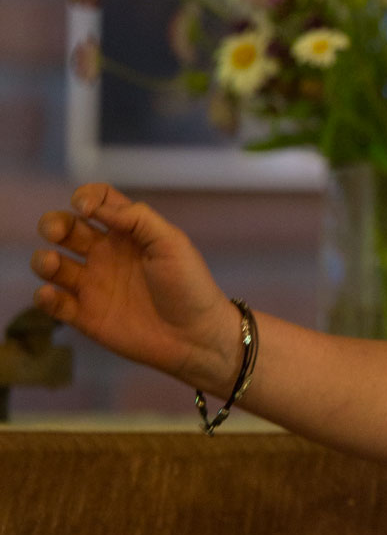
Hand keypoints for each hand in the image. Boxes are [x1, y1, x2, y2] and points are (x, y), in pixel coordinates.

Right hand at [31, 184, 243, 392]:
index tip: (84, 207)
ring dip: (43, 260)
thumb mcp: (171, 242)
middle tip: (57, 232)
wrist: (195, 337)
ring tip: (54, 264)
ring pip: (52, 264)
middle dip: (53, 223)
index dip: (86, 196)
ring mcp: (93, 285)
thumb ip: (137, 218)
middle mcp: (105, 254)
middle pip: (67, 228)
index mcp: (127, 232)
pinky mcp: (86, 316)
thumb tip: (98, 205)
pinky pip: (54, 303)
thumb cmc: (188, 286)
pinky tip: (50, 294)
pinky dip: (43, 297)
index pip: (98, 201)